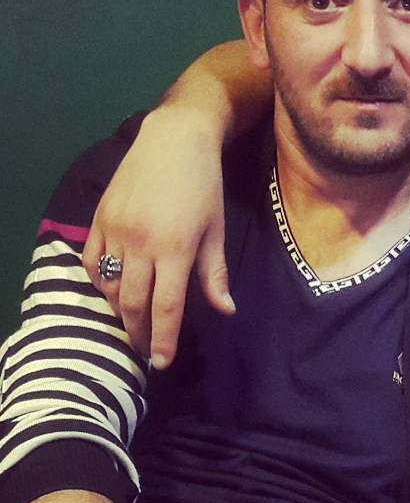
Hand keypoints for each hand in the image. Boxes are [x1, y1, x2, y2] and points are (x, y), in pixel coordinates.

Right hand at [83, 105, 232, 369]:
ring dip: (118, 311)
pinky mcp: (99, 219)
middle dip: (139, 333)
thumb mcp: (216, 230)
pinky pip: (90, 262)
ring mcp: (114, 230)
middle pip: (132, 303)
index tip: (162, 362)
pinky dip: (98, 283)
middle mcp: (139, 243)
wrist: (173, 140)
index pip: (166, 306)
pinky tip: (110, 294)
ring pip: (107, 286)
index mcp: (174, 248)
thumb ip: (215, 274)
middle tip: (146, 351)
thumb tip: (225, 311)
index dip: (164, 339)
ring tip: (132, 325)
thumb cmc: (204, 186)